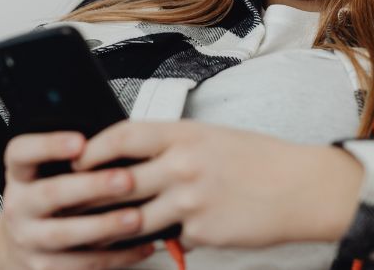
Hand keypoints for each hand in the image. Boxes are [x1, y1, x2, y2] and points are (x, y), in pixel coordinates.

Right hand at [0, 131, 157, 268]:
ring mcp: (28, 239)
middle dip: (90, 187)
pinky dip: (115, 256)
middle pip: (49, 194)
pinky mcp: (43, 267)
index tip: (81, 142)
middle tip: (126, 180)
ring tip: (136, 218)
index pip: (21, 152)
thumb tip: (124, 144)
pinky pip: (82, 263)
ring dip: (103, 226)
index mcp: (19, 174)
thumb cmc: (49, 195)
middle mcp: (17, 206)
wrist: (20, 243)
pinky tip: (142, 246)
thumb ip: (76, 160)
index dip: (49, 146)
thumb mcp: (48, 171)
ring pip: (64, 234)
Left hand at [70, 120, 364, 249]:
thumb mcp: (213, 138)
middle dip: (91, 193)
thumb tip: (134, 158)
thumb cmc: (260, 159)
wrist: (303, 188)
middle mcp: (183, 165)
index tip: (76, 157)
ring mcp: (190, 201)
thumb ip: (174, 147)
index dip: (92, 148)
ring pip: (135, 218)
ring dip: (116, 225)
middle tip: (71, 200)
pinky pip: (171, 238)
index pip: (122, 136)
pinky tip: (164, 238)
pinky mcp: (201, 232)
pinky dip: (166, 238)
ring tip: (98, 229)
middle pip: (118, 181)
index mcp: (184, 135)